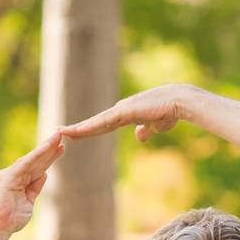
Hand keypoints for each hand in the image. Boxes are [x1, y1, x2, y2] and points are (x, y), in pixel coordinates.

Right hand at [0, 132, 64, 236]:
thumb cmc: (10, 218)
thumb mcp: (29, 201)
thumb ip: (35, 187)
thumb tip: (44, 174)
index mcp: (20, 180)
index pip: (38, 166)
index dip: (50, 156)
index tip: (62, 147)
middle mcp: (15, 174)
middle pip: (37, 159)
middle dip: (50, 148)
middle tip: (62, 134)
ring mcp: (11, 174)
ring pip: (32, 159)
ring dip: (45, 147)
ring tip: (58, 136)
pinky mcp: (9, 177)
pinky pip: (25, 164)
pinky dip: (36, 155)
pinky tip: (46, 147)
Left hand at [59, 84, 187, 142]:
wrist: (179, 102)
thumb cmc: (170, 111)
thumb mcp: (155, 125)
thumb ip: (145, 129)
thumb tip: (138, 137)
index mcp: (127, 114)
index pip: (104, 124)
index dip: (91, 129)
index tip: (77, 134)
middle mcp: (120, 110)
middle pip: (95, 123)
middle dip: (79, 129)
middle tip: (61, 132)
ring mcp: (121, 110)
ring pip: (95, 123)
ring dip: (78, 129)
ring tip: (61, 132)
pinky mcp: (124, 112)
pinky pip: (102, 123)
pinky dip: (88, 128)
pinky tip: (76, 132)